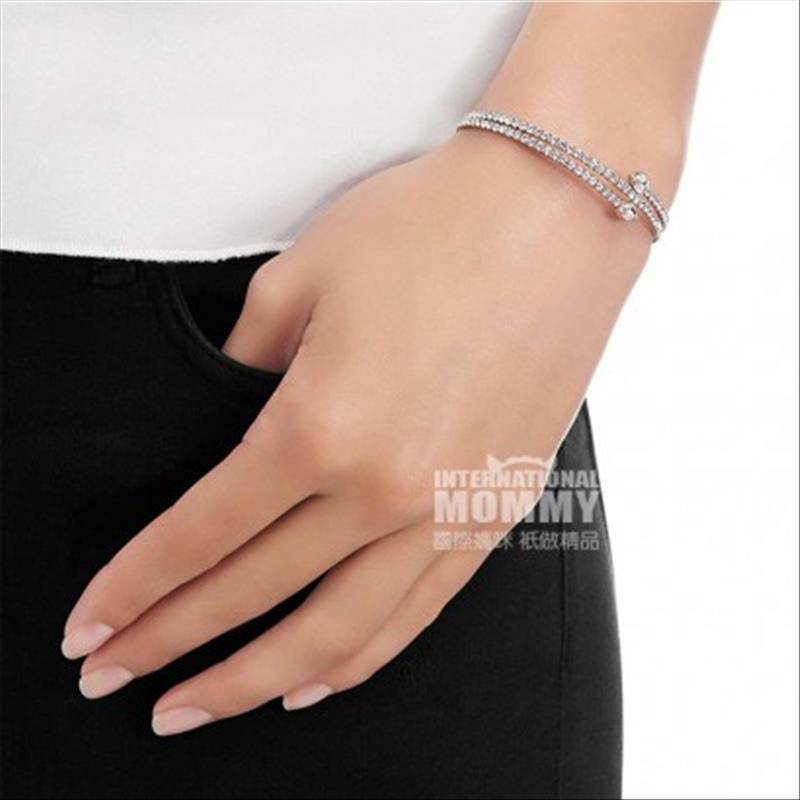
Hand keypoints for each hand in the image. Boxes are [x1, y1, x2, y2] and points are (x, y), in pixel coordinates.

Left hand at [62, 130, 661, 734]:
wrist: (557, 212)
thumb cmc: (435, 227)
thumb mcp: (300, 279)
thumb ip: (244, 361)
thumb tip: (229, 414)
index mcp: (321, 427)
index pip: (202, 536)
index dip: (136, 588)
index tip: (96, 626)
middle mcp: (385, 489)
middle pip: (253, 596)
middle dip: (171, 641)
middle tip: (118, 676)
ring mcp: (446, 509)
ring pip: (336, 636)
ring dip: (257, 680)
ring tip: (204, 705)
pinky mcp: (493, 510)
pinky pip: (416, 614)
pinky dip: (358, 659)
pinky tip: (317, 680)